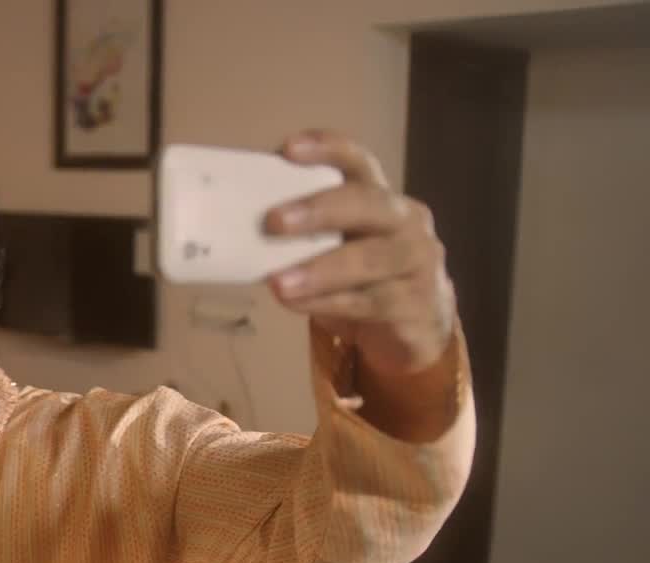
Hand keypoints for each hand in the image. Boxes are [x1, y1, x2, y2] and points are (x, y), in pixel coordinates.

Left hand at [264, 130, 456, 376]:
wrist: (417, 326)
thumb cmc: (361, 277)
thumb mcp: (336, 247)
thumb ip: (302, 234)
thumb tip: (232, 225)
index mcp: (379, 197)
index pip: (357, 162)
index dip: (328, 150)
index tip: (288, 150)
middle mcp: (405, 221)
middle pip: (368, 204)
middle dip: (320, 210)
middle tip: (273, 222)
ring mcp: (417, 262)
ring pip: (370, 259)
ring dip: (320, 270)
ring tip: (278, 283)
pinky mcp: (417, 304)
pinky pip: (369, 302)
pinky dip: (328, 304)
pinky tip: (296, 304)